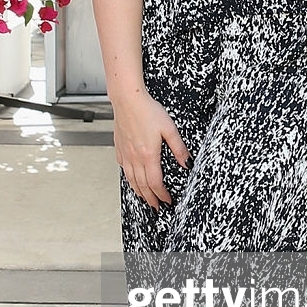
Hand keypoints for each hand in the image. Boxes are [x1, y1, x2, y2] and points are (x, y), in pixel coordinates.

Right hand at [115, 89, 189, 207]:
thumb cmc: (147, 110)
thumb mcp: (169, 128)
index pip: (155, 183)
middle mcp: (135, 157)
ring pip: (131, 180)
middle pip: (142, 186)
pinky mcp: (119, 148)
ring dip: (139, 192)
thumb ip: (179, 148)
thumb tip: (187, 163)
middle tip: (156, 207)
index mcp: (148, 155)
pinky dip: (129, 179)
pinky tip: (132, 179)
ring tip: (145, 199)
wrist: (127, 99)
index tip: (167, 201)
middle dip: (151, 199)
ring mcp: (125, 154)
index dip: (162, 195)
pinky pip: (123, 169)